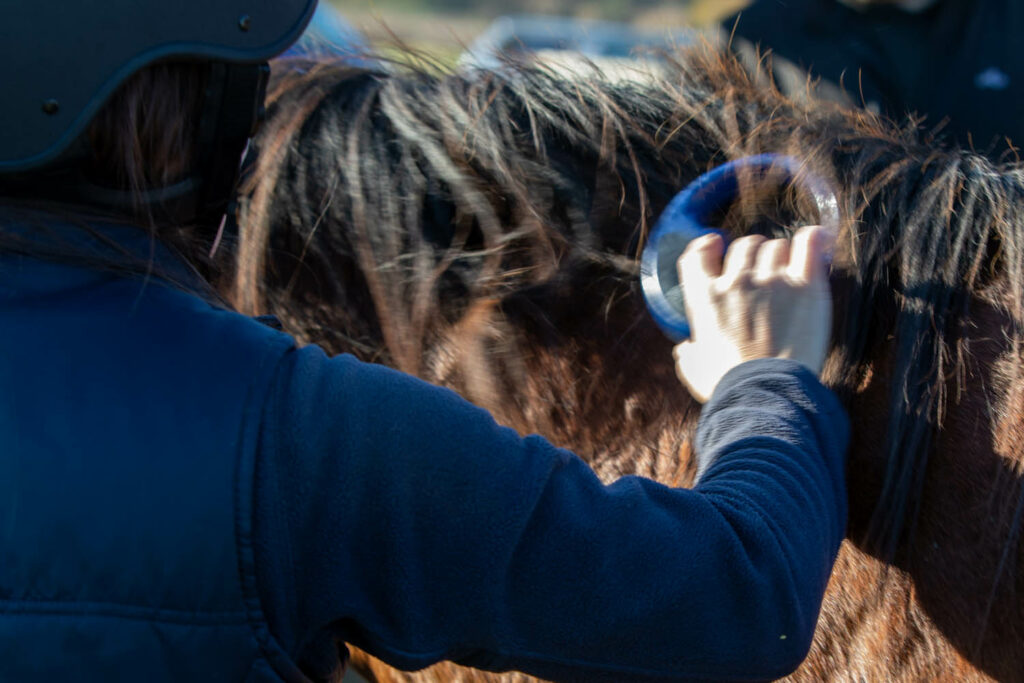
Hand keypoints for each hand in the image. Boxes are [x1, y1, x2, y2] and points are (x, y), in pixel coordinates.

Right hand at [672, 225, 833, 401]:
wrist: (765, 393)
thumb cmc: (727, 386)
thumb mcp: (695, 370)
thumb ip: (689, 354)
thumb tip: (685, 348)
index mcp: (704, 298)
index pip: (698, 254)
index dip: (707, 246)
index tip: (714, 245)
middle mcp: (735, 281)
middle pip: (744, 246)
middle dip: (752, 256)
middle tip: (761, 272)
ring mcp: (771, 280)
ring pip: (776, 247)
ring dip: (781, 256)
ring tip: (789, 272)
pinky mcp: (806, 286)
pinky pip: (809, 244)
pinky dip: (813, 239)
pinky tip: (818, 240)